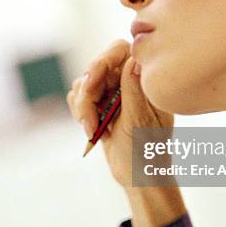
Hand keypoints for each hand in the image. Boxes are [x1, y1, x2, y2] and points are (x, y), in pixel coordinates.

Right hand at [67, 39, 173, 188]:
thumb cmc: (147, 151)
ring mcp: (112, 91)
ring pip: (83, 83)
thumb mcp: (141, 122)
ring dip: (83, 108)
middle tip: (90, 121)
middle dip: (87, 95)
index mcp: (145, 79)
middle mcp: (128, 79)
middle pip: (95, 67)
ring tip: (94, 130)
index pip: (120, 51)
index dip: (102, 61)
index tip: (91, 82)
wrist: (138, 175)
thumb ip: (134, 91)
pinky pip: (77, 96)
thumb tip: (132, 60)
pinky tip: (93, 129)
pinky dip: (80, 112)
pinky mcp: (99, 103)